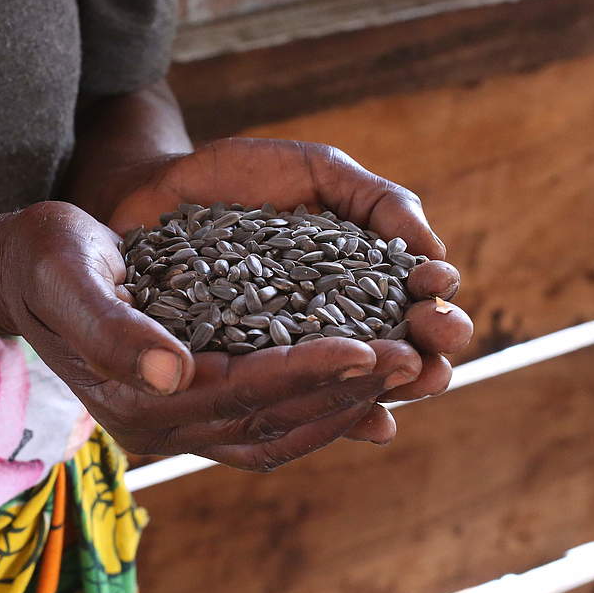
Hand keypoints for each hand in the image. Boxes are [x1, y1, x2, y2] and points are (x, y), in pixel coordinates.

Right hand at [0, 202, 419, 469]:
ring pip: (276, 433)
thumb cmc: (45, 258)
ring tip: (401, 372)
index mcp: (136, 400)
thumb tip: (177, 373)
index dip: (311, 370)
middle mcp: (159, 428)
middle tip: (413, 358)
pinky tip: (358, 387)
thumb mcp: (71, 276)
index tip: (374, 346)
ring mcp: (173, 427)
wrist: (20, 273)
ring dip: (341, 406)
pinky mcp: (187, 410)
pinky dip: (314, 410)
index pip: (242, 390)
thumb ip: (116, 329)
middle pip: (271, 419)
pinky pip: (264, 425)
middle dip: (345, 390)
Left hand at [107, 138, 473, 439]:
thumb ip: (379, 202)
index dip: (433, 310)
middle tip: (437, 348)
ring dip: (382, 387)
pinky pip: (277, 403)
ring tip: (408, 376)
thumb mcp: (318, 172)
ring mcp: (280, 359)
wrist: (154, 186)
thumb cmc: (240, 177)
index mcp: (353, 286)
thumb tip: (439, 255)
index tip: (438, 293)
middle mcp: (325, 331)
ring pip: (340, 388)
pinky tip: (362, 420)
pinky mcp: (233, 378)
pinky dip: (317, 411)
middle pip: (387, 360)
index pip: (408, 311)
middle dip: (422, 357)